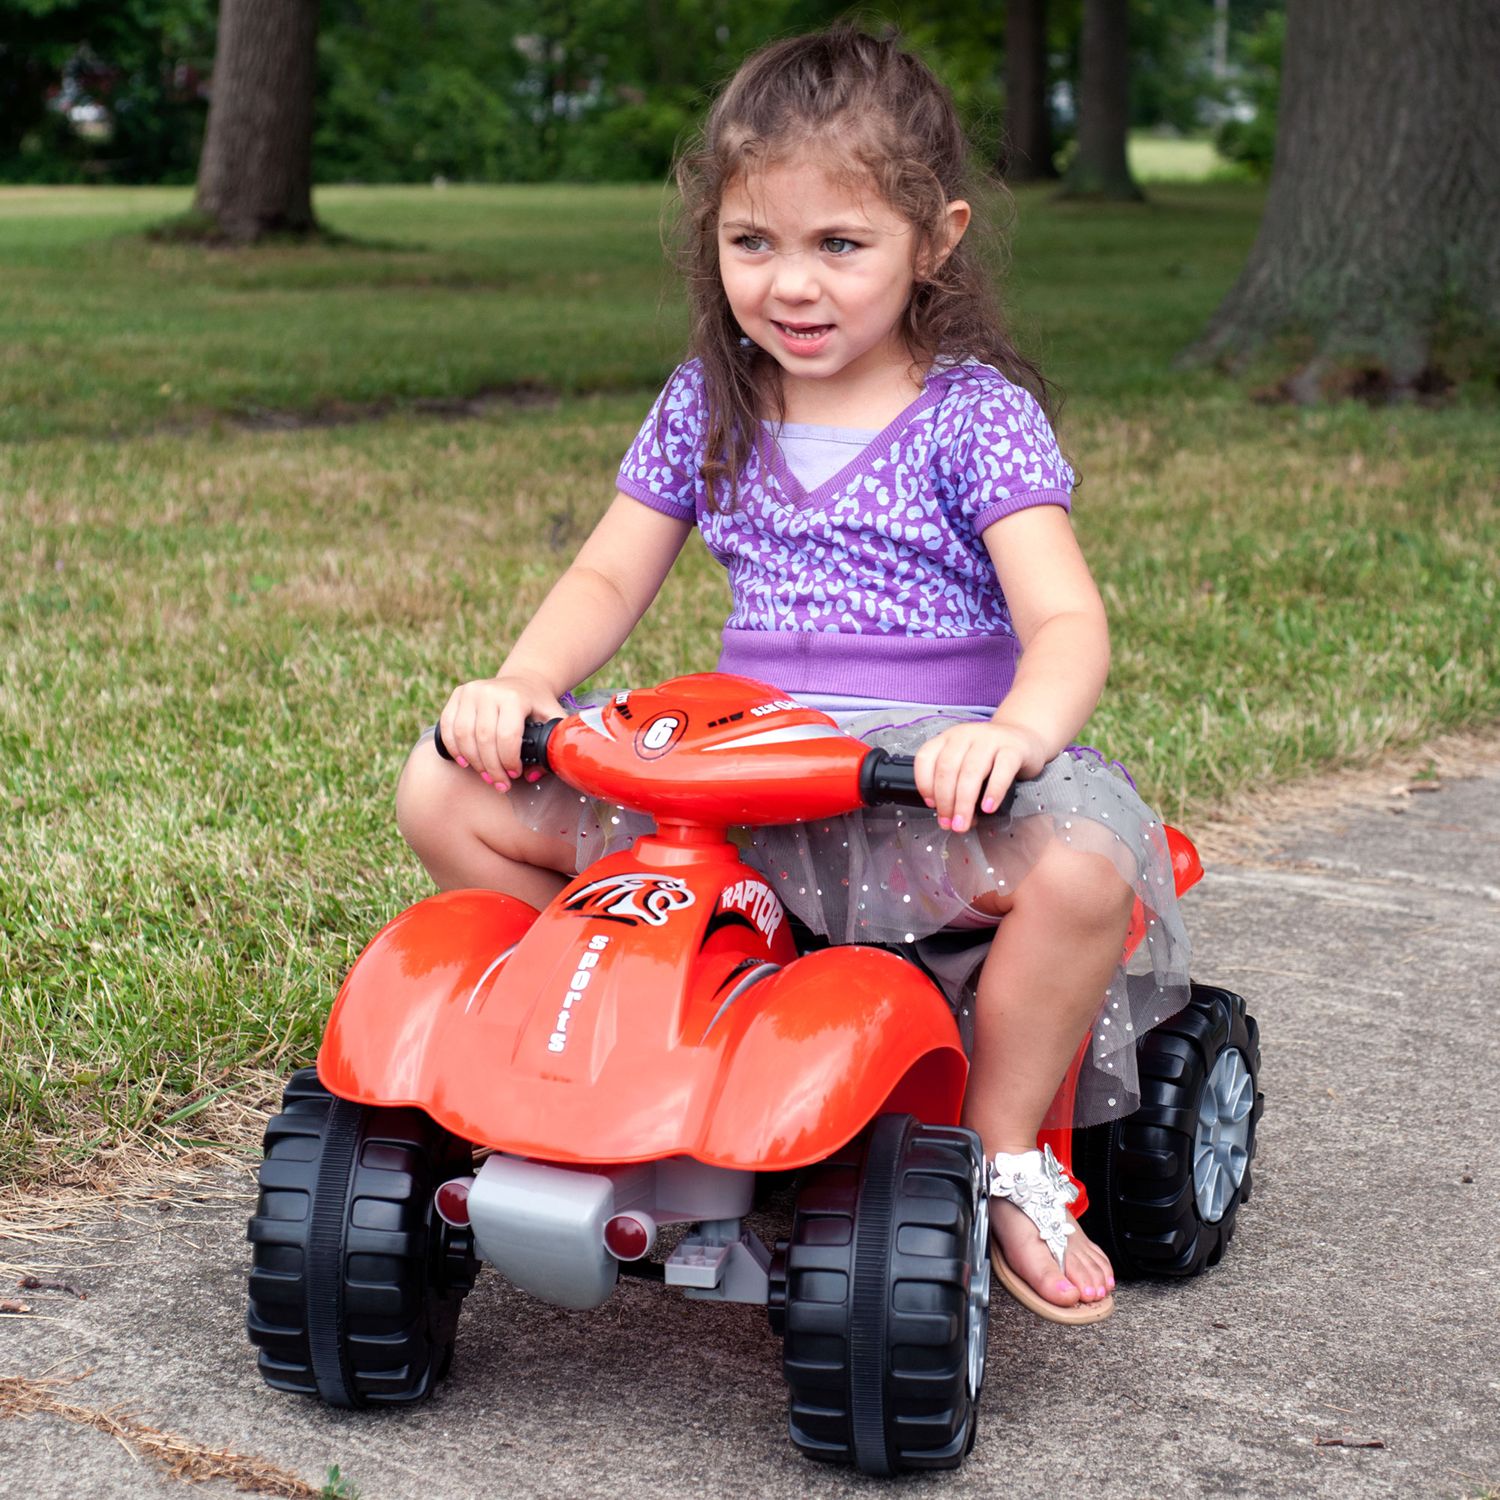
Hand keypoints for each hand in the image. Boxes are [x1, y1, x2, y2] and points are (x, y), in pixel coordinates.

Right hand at [437, 672, 564, 788]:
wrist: (524, 680)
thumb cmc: (538, 705)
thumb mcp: (553, 719)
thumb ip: (553, 745)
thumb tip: (533, 775)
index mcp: (514, 697)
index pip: (507, 736)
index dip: (509, 761)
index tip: (515, 774)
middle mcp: (489, 691)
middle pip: (484, 739)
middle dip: (492, 767)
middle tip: (500, 783)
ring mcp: (470, 691)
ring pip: (463, 735)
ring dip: (473, 761)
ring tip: (486, 775)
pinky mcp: (458, 694)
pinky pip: (448, 726)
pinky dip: (454, 748)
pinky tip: (465, 762)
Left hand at [913, 720, 1049, 832]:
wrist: (1024, 737)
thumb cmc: (990, 756)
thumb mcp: (965, 760)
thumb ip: (953, 782)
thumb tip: (948, 815)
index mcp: (948, 738)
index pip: (926, 758)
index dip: (924, 784)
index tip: (931, 805)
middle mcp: (966, 735)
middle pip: (947, 769)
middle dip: (945, 801)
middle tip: (949, 823)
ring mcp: (990, 740)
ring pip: (971, 772)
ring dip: (964, 803)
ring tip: (964, 822)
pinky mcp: (1013, 749)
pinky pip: (1001, 771)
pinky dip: (993, 792)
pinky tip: (988, 807)